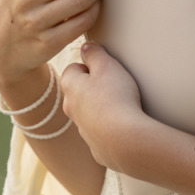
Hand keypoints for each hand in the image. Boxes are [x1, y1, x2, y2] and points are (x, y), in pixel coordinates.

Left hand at [61, 43, 143, 170]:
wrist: (124, 140)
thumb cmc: (115, 99)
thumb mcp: (107, 66)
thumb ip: (95, 54)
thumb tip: (86, 47)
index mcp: (71, 87)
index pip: (72, 69)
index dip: (89, 65)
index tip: (105, 67)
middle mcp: (71, 110)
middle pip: (79, 92)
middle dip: (94, 87)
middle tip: (115, 84)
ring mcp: (83, 129)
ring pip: (89, 112)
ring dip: (102, 107)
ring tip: (122, 104)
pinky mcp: (96, 146)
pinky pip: (101, 132)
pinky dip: (109, 127)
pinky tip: (123, 124)